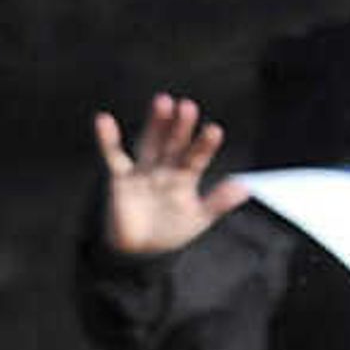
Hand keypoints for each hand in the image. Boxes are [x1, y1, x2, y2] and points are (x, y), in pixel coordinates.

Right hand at [93, 95, 249, 256]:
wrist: (141, 248)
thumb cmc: (172, 228)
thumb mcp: (199, 217)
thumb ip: (218, 202)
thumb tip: (245, 187)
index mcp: (185, 177)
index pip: (197, 158)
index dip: (204, 145)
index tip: (214, 130)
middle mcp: (165, 168)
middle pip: (174, 144)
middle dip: (180, 128)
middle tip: (188, 106)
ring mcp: (143, 171)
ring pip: (149, 143)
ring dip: (155, 124)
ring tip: (163, 101)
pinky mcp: (120, 179)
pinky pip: (113, 156)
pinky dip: (107, 140)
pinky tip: (104, 119)